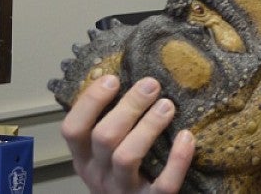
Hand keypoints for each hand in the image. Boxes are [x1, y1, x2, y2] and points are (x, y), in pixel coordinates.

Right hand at [60, 75, 195, 192]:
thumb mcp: (105, 152)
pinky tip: (187, 137)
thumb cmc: (123, 173)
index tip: (112, 79)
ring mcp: (123, 191)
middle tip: (151, 85)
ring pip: (127, 157)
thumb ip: (110, 123)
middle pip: (104, 137)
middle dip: (128, 107)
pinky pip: (163, 184)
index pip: (72, 128)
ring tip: (167, 106)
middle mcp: (98, 175)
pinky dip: (177, 161)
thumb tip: (128, 77)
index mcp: (83, 158)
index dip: (89, 102)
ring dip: (148, 127)